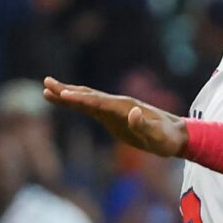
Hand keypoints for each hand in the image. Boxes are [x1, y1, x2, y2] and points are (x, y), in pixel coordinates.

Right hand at [43, 79, 182, 156]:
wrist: (175, 135)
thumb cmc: (167, 138)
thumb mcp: (158, 137)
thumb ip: (144, 126)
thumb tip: (132, 113)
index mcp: (125, 108)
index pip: (98, 103)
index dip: (81, 99)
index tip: (64, 95)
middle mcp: (117, 104)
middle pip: (88, 96)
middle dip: (67, 91)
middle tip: (46, 83)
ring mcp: (114, 109)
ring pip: (87, 99)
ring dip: (68, 94)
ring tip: (47, 88)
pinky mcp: (112, 117)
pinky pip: (90, 107)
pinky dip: (77, 103)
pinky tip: (65, 100)